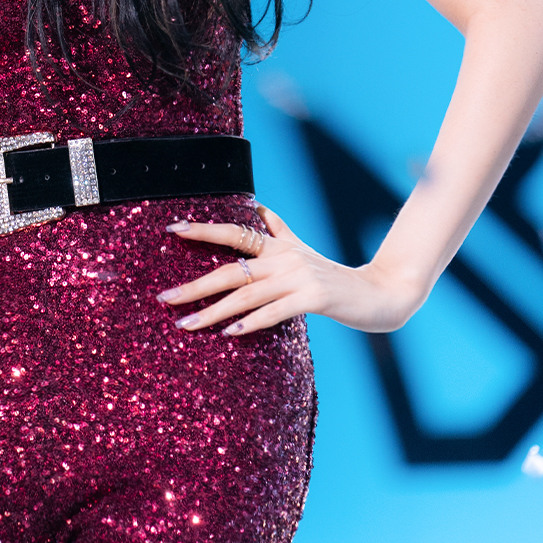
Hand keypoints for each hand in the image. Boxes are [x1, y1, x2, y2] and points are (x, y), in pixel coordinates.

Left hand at [156, 206, 423, 335]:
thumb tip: (257, 209)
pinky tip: (230, 332)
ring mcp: (299, 277)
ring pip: (246, 294)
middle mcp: (285, 257)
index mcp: (278, 246)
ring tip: (186, 324)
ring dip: (213, 312)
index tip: (172, 229)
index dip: (204, 230)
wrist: (378, 293)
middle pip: (231, 270)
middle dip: (194, 285)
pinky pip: (274, 311)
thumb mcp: (302, 250)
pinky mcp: (313, 298)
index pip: (235, 233)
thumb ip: (278, 231)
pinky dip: (251, 321)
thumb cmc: (333, 278)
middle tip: (164, 298)